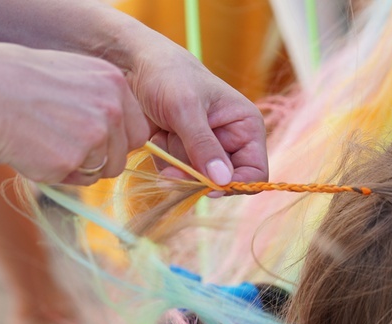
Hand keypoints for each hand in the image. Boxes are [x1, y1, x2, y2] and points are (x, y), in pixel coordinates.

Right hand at [0, 42, 149, 184]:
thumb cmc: (22, 84)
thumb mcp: (73, 77)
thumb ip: (100, 102)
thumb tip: (118, 136)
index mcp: (114, 83)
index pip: (138, 130)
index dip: (118, 142)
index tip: (97, 141)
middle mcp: (111, 108)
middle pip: (124, 155)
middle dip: (103, 160)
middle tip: (68, 146)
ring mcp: (94, 135)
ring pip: (102, 170)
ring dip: (79, 166)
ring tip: (47, 142)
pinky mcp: (72, 160)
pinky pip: (78, 180)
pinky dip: (60, 173)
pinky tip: (37, 150)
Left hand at [126, 42, 267, 189]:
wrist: (135, 66)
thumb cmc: (168, 76)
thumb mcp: (186, 109)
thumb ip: (203, 146)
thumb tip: (223, 181)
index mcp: (245, 127)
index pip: (255, 172)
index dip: (236, 184)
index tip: (210, 188)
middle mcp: (230, 142)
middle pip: (223, 182)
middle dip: (196, 176)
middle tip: (173, 168)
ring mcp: (205, 150)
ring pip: (197, 181)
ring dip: (176, 165)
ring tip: (165, 135)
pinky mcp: (184, 155)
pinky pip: (178, 176)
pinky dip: (165, 161)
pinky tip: (158, 138)